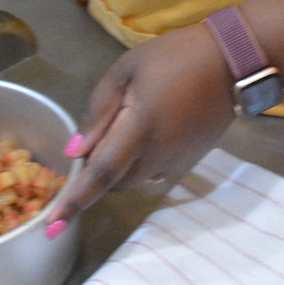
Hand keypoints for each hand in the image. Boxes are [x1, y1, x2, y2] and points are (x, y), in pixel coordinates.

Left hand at [46, 22, 234, 235]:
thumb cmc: (173, 57)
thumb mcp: (127, 70)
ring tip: (116, 132)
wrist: (230, 61)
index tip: (52, 226)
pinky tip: (141, 133)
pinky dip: (136, 163)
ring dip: (116, 169)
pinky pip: (152, 172)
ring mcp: (175, 162)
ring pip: (133, 181)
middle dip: (94, 174)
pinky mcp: (188, 161)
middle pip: (114, 183)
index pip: (100, 174)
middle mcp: (157, 155)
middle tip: (88, 143)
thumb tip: (75, 150)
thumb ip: (99, 109)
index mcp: (139, 129)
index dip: (75, 201)